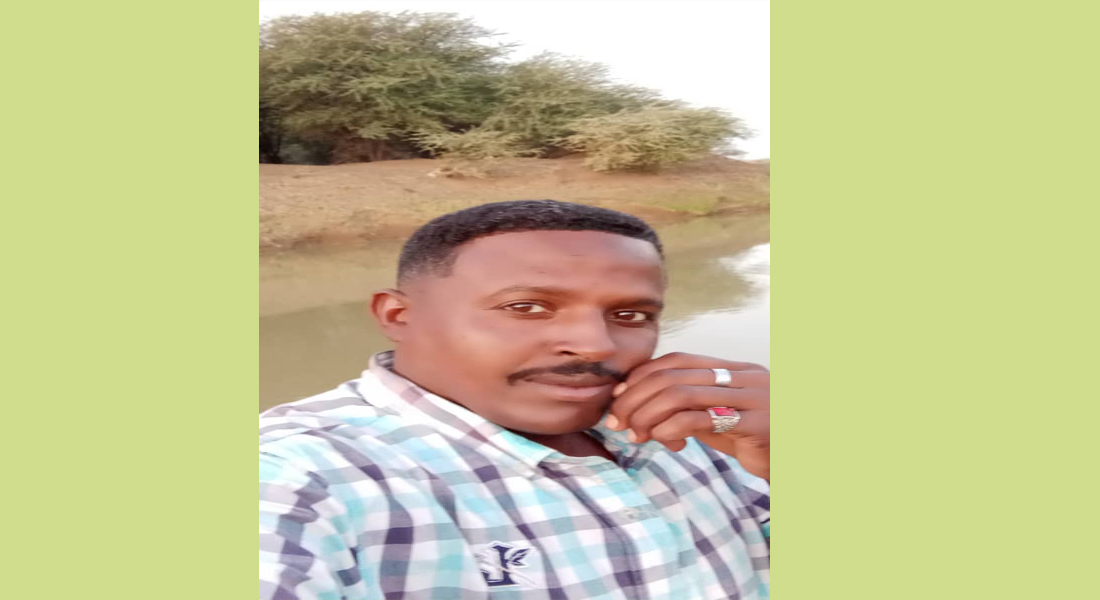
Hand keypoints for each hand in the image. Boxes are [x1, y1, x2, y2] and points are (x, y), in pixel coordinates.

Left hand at [604, 352, 769, 479]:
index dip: (642, 375)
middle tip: (618, 421)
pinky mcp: (755, 423)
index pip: (677, 360)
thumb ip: (689, 409)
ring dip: (648, 415)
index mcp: (733, 368)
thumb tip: (639, 410)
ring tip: (635, 434)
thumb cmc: (757, 441)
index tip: (619, 397)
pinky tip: (664, 443)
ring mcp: (751, 396)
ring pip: (681, 394)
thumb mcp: (720, 419)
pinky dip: (671, 429)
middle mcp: (743, 375)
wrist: (801, 462)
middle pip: (672, 376)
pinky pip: (699, 419)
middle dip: (637, 398)